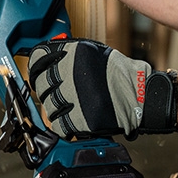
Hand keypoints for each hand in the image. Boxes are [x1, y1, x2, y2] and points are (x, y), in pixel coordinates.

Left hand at [27, 38, 177, 138]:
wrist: (142, 97)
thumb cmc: (120, 74)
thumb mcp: (94, 52)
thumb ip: (69, 53)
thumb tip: (46, 55)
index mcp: (72, 54)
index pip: (37, 59)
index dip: (36, 69)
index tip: (37, 74)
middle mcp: (69, 73)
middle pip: (40, 86)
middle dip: (46, 91)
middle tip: (57, 93)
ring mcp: (73, 97)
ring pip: (48, 107)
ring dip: (56, 109)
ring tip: (71, 107)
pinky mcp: (79, 119)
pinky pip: (59, 125)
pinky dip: (64, 126)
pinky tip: (73, 120)